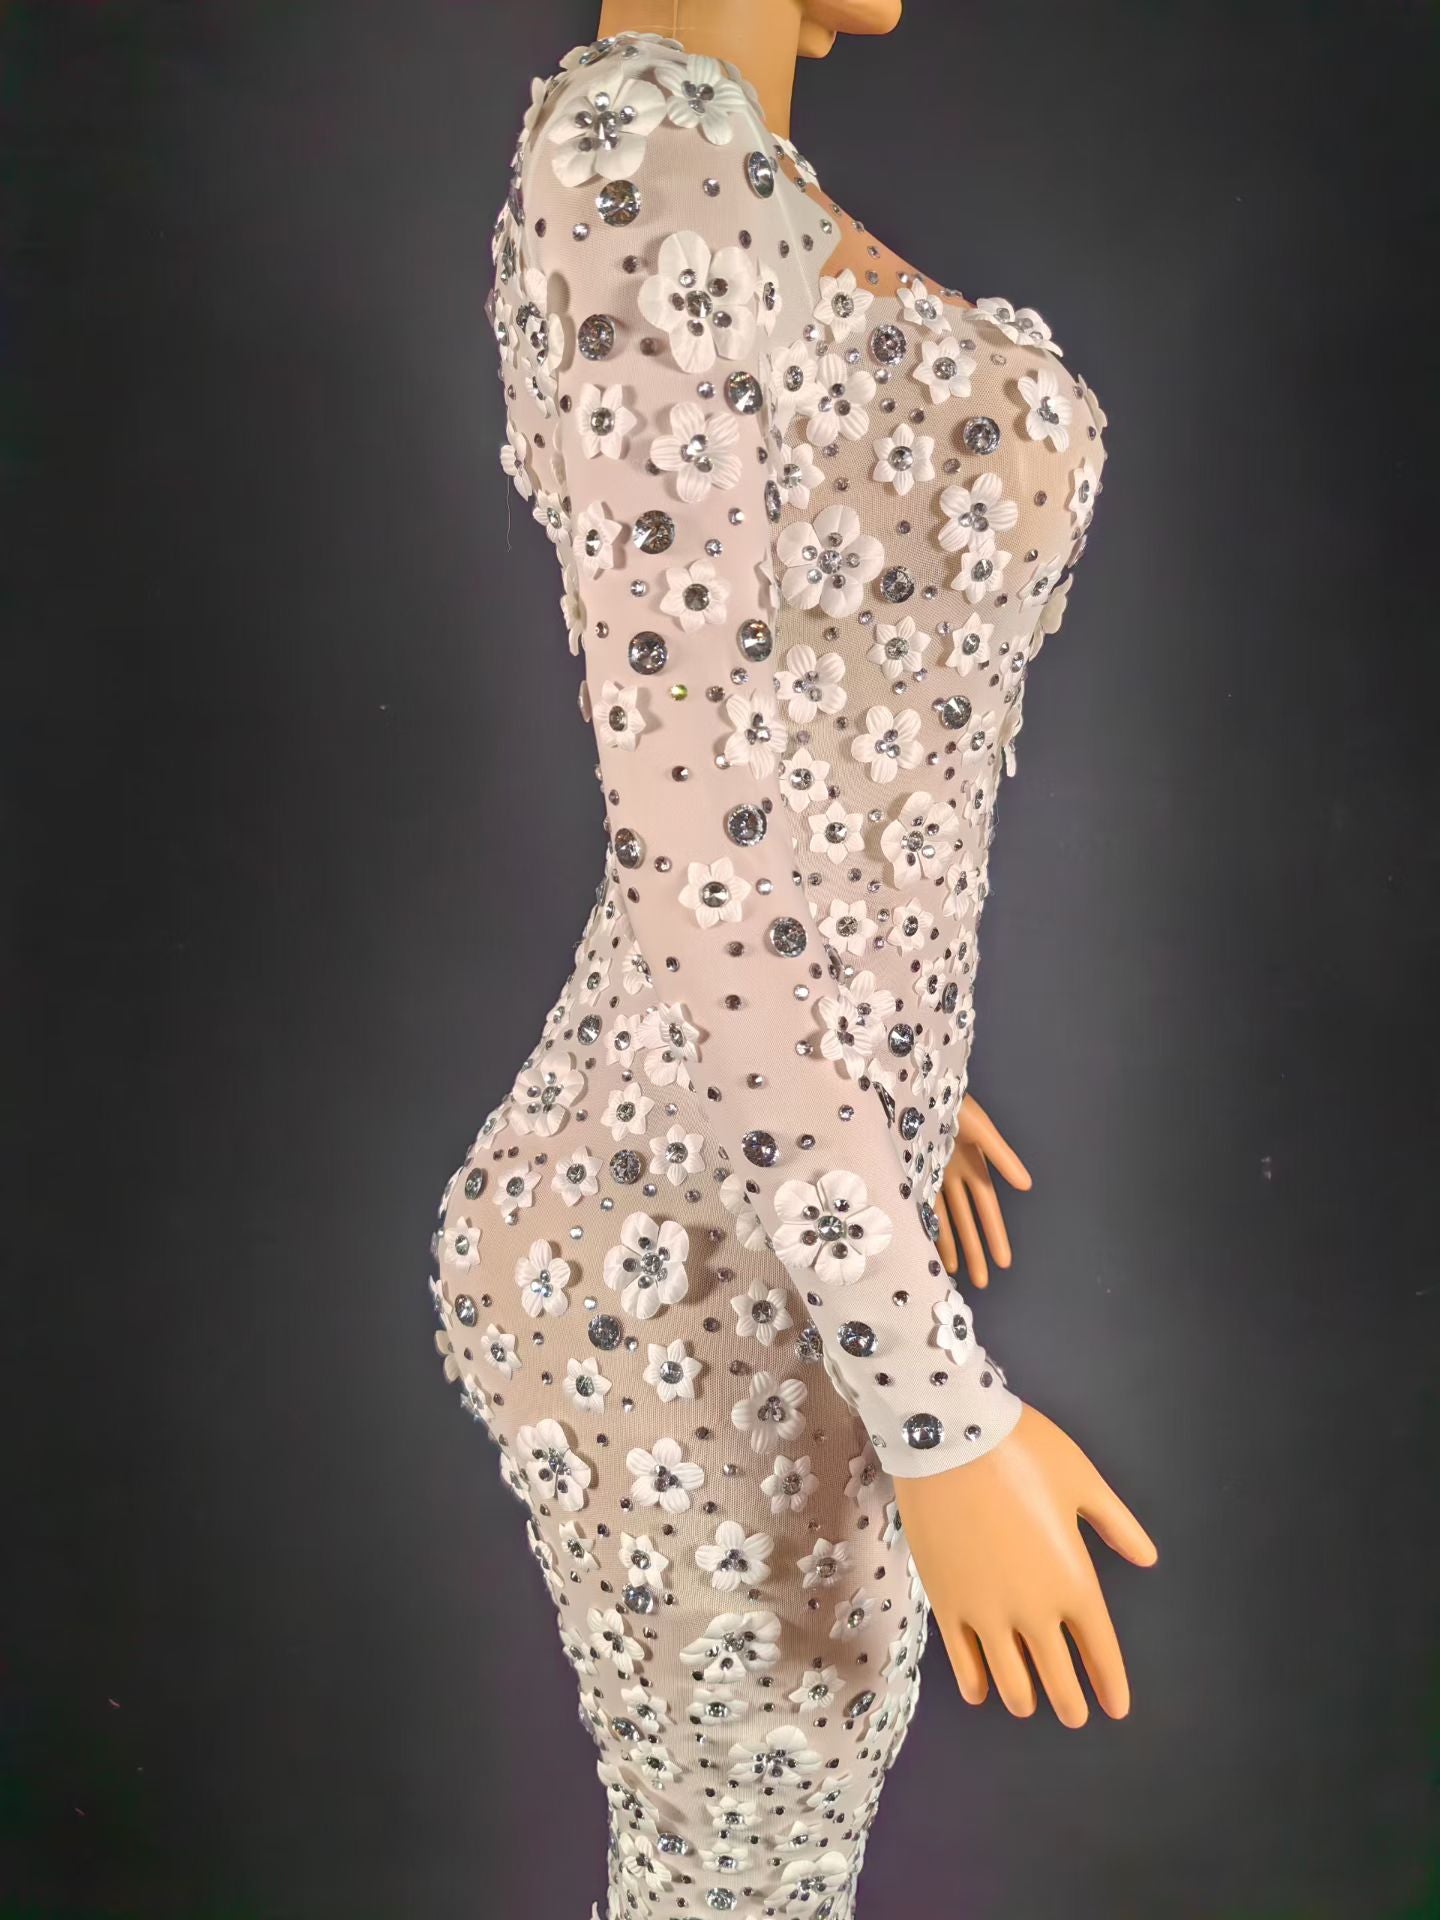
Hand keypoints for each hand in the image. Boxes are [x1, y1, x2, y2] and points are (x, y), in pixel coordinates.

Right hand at [893, 1404, 1157, 1726]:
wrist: (951, 1438)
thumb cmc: (1025, 1453)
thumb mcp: (1083, 1481)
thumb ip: (1117, 1525)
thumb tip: (1148, 1558)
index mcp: (1075, 1582)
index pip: (1101, 1652)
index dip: (1110, 1684)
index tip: (1116, 1708)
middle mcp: (1034, 1610)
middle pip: (1057, 1678)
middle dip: (1070, 1702)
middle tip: (1075, 1715)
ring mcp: (986, 1612)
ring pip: (1011, 1681)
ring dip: (1024, 1698)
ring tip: (1027, 1704)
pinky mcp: (946, 1604)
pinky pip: (963, 1661)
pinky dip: (975, 1683)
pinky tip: (980, 1692)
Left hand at [934, 1094, 1031, 1286]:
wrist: (918, 1086)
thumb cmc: (954, 1105)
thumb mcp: (982, 1130)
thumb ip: (1002, 1157)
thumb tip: (1027, 1185)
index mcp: (974, 1166)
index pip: (988, 1209)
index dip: (996, 1235)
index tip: (1005, 1263)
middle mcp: (954, 1177)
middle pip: (967, 1221)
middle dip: (975, 1251)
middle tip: (981, 1283)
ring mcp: (932, 1176)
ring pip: (944, 1219)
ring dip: (950, 1245)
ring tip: (954, 1273)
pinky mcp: (912, 1172)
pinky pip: (919, 1204)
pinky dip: (925, 1225)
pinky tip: (924, 1247)